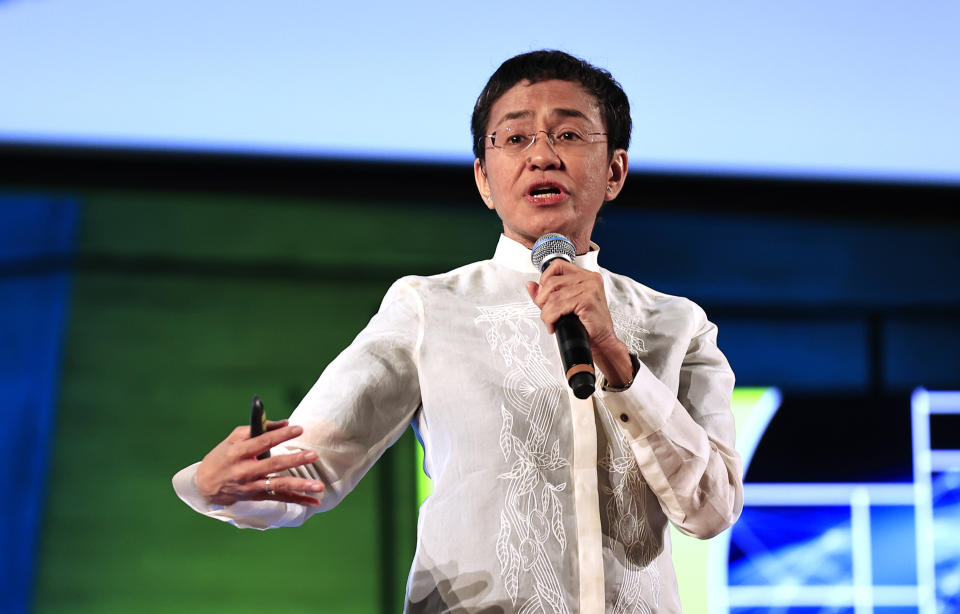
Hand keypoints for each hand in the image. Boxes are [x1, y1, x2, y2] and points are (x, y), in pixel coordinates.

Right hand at [196, 419, 324, 506]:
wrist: (205, 485)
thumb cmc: (222, 456)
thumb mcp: (234, 438)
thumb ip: (259, 428)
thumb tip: (285, 422)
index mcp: (239, 453)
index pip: (263, 441)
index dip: (281, 435)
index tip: (299, 428)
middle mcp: (245, 471)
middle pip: (273, 465)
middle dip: (294, 460)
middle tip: (312, 455)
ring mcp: (252, 486)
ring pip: (278, 486)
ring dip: (300, 486)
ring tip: (318, 486)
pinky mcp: (257, 497)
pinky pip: (280, 498)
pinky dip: (298, 500)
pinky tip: (314, 502)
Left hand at [526, 259, 633, 387]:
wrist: (601, 342)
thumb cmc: (588, 326)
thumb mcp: (565, 305)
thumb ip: (548, 294)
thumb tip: (531, 285)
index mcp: (586, 276)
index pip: (558, 265)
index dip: (545, 278)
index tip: (544, 294)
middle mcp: (590, 279)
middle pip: (552, 281)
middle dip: (542, 300)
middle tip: (546, 312)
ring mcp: (590, 288)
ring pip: (553, 296)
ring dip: (546, 313)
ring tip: (551, 322)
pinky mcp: (587, 300)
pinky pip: (558, 306)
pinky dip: (551, 318)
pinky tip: (554, 325)